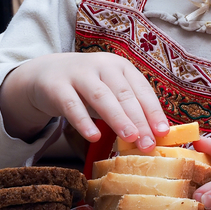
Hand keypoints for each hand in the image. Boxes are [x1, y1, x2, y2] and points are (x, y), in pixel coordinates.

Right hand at [0, 52, 169, 149]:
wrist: (47, 73)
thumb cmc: (87, 88)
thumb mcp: (110, 92)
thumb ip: (128, 109)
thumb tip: (153, 136)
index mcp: (120, 67)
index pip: (141, 89)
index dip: (153, 111)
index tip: (163, 133)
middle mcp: (102, 66)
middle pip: (124, 94)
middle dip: (139, 120)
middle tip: (148, 143)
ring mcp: (78, 74)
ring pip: (101, 97)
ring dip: (118, 118)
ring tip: (130, 138)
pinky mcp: (57, 86)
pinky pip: (72, 105)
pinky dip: (84, 122)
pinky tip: (94, 137)